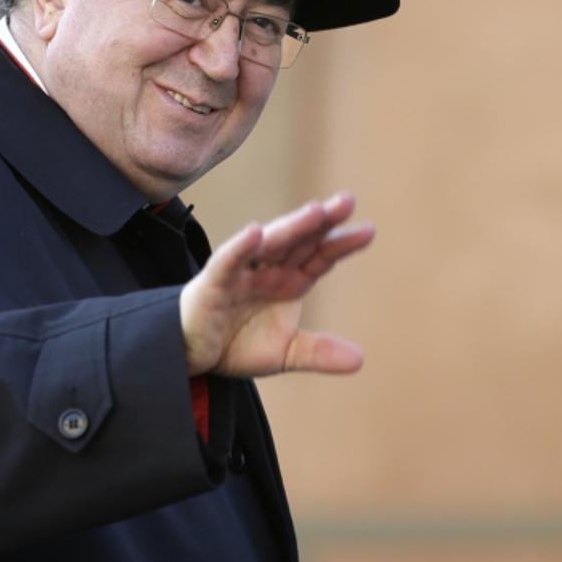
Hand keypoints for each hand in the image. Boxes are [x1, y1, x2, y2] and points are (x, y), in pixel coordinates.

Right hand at [179, 192, 372, 376]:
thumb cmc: (236, 342)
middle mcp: (269, 271)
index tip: (368, 231)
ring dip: (291, 227)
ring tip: (315, 211)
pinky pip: (228, 261)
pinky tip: (255, 233)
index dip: (341, 245)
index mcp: (289, 282)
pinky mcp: (215, 282)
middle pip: (299, 241)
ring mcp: (242, 272)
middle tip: (347, 201)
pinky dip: (241, 247)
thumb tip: (360, 360)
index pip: (319, 258)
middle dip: (322, 222)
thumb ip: (318, 353)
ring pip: (270, 244)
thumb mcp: (284, 354)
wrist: (193, 354)